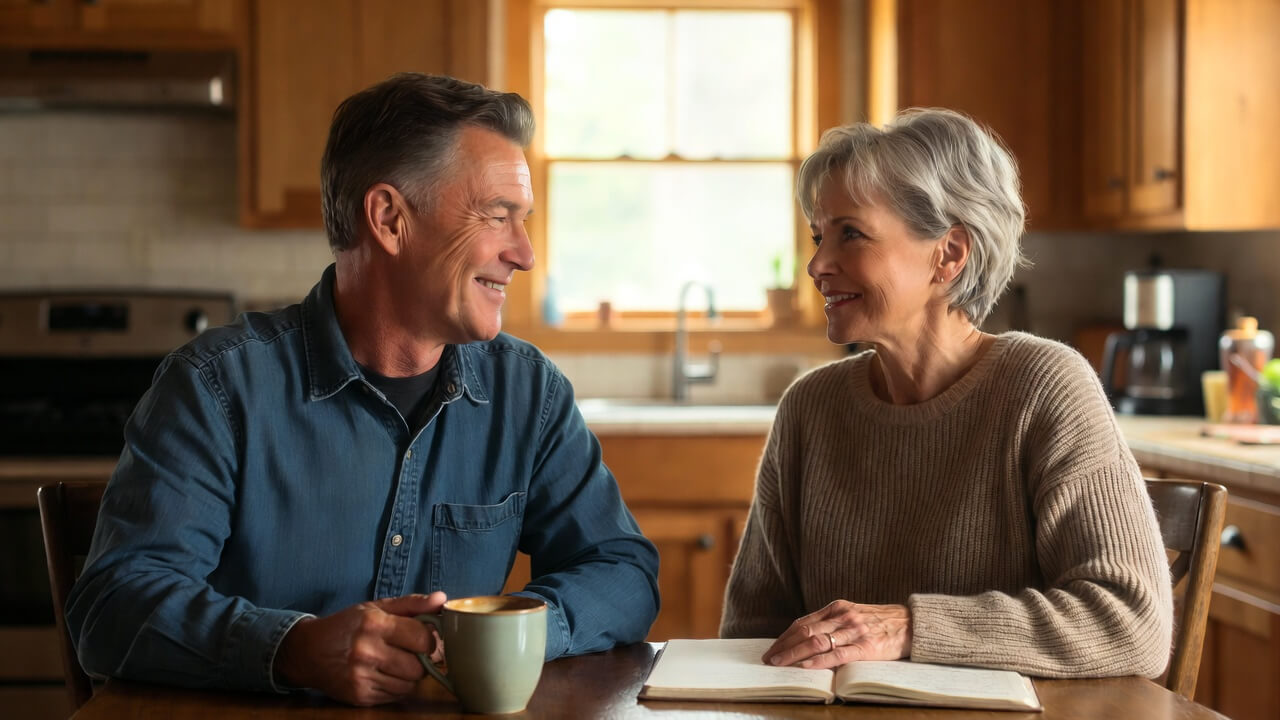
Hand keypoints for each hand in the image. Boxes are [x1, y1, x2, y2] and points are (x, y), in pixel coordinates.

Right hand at [274, 592, 446, 705]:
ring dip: (409, 676)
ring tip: (396, 663)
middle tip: (410, 653)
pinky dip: (395, 687)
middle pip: (418, 666)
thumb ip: (411, 604)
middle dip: (420, 660)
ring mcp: (361, 676)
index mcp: (374, 623)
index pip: (422, 638)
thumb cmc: (347, 626)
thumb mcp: (376, 607)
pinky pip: (394, 696)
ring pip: (409, 685)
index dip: (429, 639)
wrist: (308, 651)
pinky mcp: (359, 695)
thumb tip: (442, 599)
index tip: (423, 638)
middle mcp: (366, 651)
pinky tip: (383, 674)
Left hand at [763, 600, 910, 668]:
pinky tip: (805, 666)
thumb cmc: (881, 621)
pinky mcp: (866, 647)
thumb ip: (832, 623)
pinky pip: (837, 654)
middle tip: (769, 659)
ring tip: (780, 664)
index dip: (784, 637)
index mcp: (836, 608)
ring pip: (816, 642)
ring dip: (794, 654)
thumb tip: (806, 638)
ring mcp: (853, 631)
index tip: (772, 648)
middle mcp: (842, 616)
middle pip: (805, 632)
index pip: (803, 623)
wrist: (911, 623)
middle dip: (783, 646)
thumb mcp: (853, 614)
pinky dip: (819, 660)